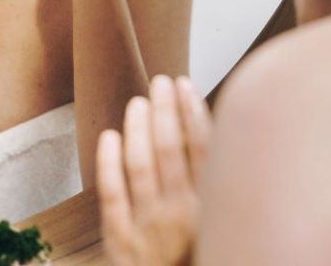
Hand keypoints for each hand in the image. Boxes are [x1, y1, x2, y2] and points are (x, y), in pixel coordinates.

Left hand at [97, 75, 210, 265]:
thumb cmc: (205, 254)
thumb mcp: (223, 225)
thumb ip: (221, 189)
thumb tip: (222, 141)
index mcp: (210, 208)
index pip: (202, 146)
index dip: (191, 110)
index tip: (185, 84)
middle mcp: (180, 215)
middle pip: (169, 147)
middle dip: (163, 109)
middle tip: (160, 81)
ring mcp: (147, 228)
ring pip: (138, 164)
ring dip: (137, 127)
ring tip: (137, 101)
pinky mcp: (119, 243)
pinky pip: (110, 195)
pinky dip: (107, 163)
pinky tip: (109, 136)